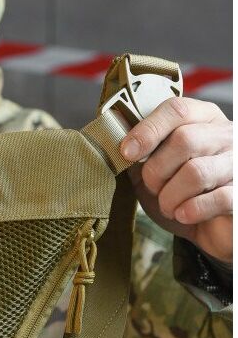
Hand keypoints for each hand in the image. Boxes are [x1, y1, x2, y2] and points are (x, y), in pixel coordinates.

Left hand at [119, 95, 232, 263]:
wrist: (209, 228)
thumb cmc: (180, 193)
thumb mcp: (153, 169)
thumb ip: (138, 153)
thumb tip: (112, 140)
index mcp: (203, 119)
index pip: (177, 110)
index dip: (147, 130)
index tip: (126, 152)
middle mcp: (226, 135)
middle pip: (185, 139)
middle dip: (157, 170)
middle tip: (152, 187)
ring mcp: (237, 163)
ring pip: (196, 171)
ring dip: (171, 195)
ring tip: (169, 206)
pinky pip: (217, 199)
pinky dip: (191, 210)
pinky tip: (184, 214)